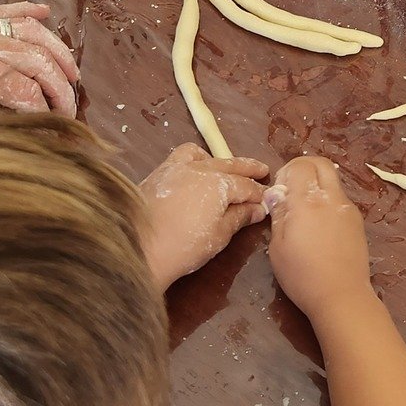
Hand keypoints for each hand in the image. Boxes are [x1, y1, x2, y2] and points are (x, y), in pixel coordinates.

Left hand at [0, 2, 78, 127]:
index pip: (31, 93)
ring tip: (71, 75)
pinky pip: (9, 11)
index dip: (49, 115)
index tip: (56, 132)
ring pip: (35, 32)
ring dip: (58, 52)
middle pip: (41, 62)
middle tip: (69, 112)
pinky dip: (31, 11)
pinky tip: (47, 13)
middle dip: (63, 89)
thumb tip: (23, 133)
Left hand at [140, 145, 270, 287]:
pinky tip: (195, 172)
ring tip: (227, 169)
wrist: (137, 249)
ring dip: (220, 161)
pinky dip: (194, 160)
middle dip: (248, 169)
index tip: (268, 199)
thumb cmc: (182, 247)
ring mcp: (177, 168)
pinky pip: (181, 157)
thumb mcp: (218, 236)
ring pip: (205, 156)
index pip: (246, 186)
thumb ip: (239, 217)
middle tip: (263, 171)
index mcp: (219, 184)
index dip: (259, 193)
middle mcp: (200, 169)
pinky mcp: (159, 174)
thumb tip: (258, 209)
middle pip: (230, 165)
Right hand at [266, 156, 370, 320]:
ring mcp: (348, 208)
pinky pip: (340, 199)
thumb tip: (276, 192)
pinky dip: (328, 201)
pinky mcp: (358, 221)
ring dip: (318, 184)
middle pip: (321, 164)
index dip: (287, 171)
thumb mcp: (278, 246)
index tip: (279, 189)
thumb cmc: (302, 275)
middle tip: (292, 188)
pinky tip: (320, 227)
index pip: (300, 166)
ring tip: (305, 211)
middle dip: (305, 168)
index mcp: (307, 202)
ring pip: (333, 181)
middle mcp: (331, 198)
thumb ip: (278, 214)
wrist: (342, 295)